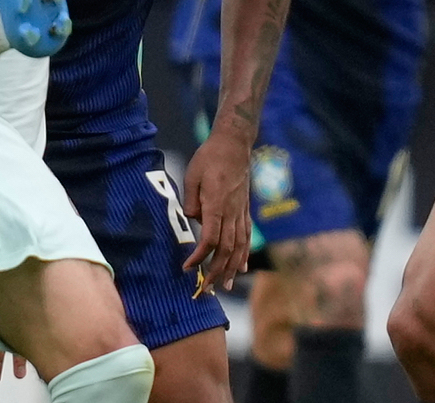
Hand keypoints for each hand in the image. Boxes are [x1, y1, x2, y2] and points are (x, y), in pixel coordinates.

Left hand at [180, 128, 251, 291]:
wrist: (234, 144)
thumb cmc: (209, 158)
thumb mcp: (191, 175)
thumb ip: (190, 201)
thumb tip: (193, 220)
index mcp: (217, 204)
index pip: (210, 239)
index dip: (200, 257)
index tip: (188, 268)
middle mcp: (232, 212)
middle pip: (226, 249)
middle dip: (216, 272)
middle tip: (206, 290)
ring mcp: (241, 212)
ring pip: (239, 246)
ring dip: (232, 268)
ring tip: (226, 286)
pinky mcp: (245, 209)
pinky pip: (246, 236)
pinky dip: (244, 254)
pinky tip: (242, 267)